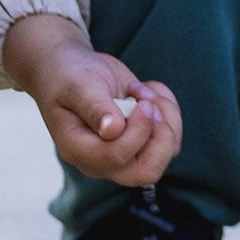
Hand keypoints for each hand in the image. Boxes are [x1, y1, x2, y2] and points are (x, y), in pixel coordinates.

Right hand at [0, 19, 182, 185]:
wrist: (71, 67)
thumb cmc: (68, 75)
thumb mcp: (77, 84)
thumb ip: (94, 107)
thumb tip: (112, 131)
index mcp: (79, 150)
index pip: (116, 157)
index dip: (137, 132)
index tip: (141, 102)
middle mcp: (103, 160)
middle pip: (146, 172)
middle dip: (161, 137)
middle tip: (150, 104)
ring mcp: (125, 153)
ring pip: (166, 154)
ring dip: (166, 117)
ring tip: (142, 90)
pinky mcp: (141, 141)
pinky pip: (171, 138)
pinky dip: (169, 109)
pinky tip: (147, 89)